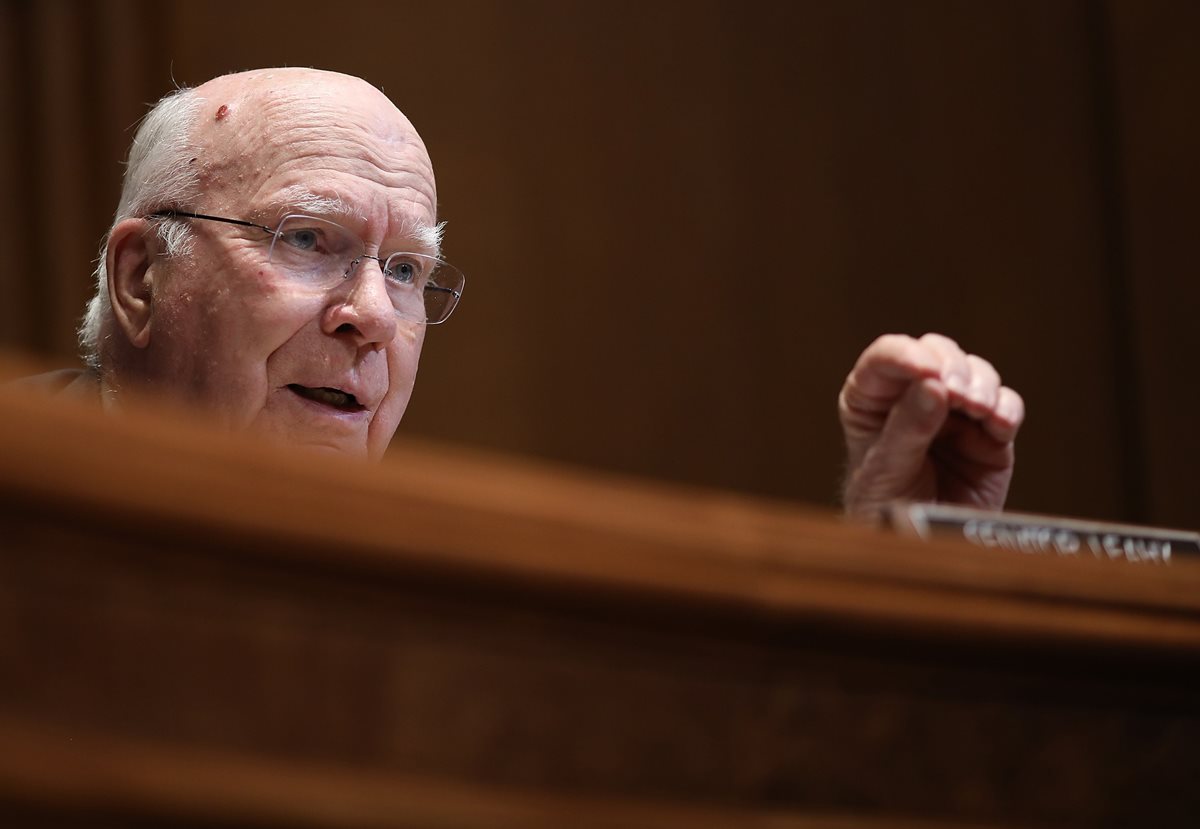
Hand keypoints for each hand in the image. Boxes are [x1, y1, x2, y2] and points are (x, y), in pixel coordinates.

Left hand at [838, 333, 1024, 520]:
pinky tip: (999, 425)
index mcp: (872, 398)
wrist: (915, 549)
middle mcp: (914, 396)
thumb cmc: (884, 507)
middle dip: (952, 366)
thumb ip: (907, 428)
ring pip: (976, 373)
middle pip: (939, 354)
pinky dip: (1006, 409)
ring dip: (981, 385)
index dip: (905, 355)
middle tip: (957, 393)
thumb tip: (933, 386)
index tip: (925, 369)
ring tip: (977, 409)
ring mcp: (955, 413)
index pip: (885, 358)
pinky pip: (1006, 406)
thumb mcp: (885, 469)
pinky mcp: (989, 435)